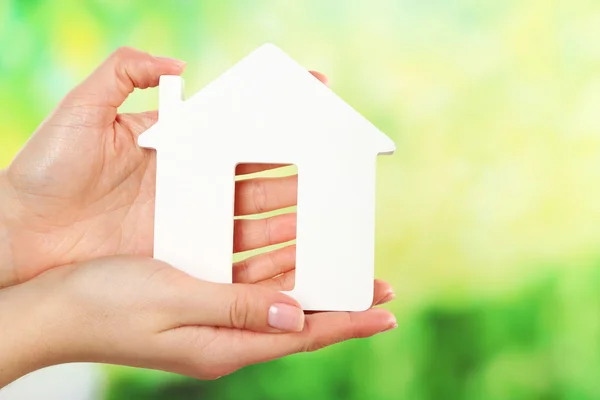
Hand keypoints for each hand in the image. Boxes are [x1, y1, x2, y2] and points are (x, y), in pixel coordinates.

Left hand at [0, 47, 328, 286]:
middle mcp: (191, 183)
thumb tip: (178, 64)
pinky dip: (264, 257)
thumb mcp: (81, 110)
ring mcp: (189, 221)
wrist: (21, 237)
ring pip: (253, 215)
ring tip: (322, 214)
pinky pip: (232, 256)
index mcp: (177, 146)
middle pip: (256, 174)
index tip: (312, 97)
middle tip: (331, 168)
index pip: (235, 126)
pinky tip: (292, 254)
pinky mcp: (183, 256)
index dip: (273, 115)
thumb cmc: (47, 171)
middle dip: (297, 170)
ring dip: (289, 215)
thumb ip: (123, 72)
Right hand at [0, 256, 395, 386]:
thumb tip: (296, 315)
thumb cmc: (105, 303)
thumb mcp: (174, 301)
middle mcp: (224, 337)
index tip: (386, 312)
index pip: (302, 335)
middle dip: (340, 308)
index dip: (347, 323)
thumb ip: (237, 308)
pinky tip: (287, 261)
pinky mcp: (195, 305)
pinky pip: (250, 293)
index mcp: (223, 343)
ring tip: (344, 270)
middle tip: (379, 289)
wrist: (53, 309)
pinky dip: (277, 278)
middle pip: (298, 323)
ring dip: (312, 289)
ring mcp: (210, 322)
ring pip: (277, 306)